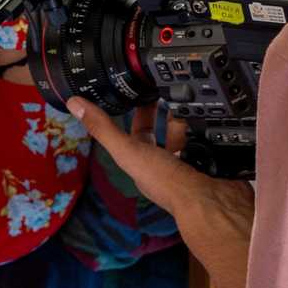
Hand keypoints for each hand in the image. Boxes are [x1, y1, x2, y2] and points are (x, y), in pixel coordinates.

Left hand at [69, 99, 254, 287]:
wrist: (211, 201)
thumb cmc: (166, 182)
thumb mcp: (128, 150)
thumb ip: (103, 128)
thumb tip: (73, 103)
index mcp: (143, 162)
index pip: (138, 132)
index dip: (140, 112)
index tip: (144, 89)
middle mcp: (166, 164)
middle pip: (166, 131)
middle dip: (168, 111)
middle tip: (172, 87)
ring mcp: (191, 164)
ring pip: (189, 135)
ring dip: (190, 119)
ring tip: (193, 98)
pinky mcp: (212, 163)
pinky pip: (211, 141)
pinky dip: (211, 129)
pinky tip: (214, 116)